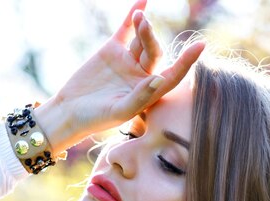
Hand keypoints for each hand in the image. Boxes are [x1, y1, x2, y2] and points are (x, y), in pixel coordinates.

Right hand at [36, 0, 204, 153]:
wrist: (68, 111)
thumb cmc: (95, 119)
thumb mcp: (119, 111)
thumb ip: (141, 97)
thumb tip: (161, 79)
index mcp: (148, 93)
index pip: (172, 75)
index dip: (186, 62)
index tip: (200, 46)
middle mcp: (141, 76)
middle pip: (155, 52)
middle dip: (151, 38)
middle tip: (143, 27)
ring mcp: (127, 62)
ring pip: (141, 40)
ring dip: (144, 27)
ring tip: (140, 18)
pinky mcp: (112, 50)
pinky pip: (126, 29)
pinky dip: (133, 15)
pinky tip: (143, 1)